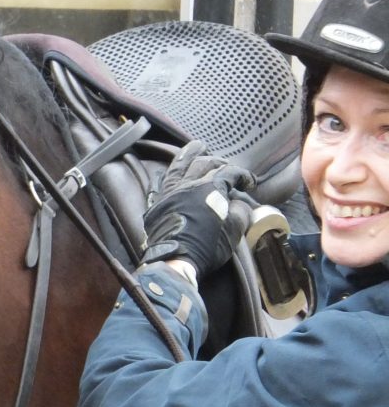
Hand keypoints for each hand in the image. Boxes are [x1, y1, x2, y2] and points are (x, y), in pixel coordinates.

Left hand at [141, 140, 257, 277]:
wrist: (176, 261)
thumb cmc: (207, 247)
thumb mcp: (234, 230)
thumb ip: (240, 212)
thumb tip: (238, 204)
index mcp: (211, 188)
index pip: (230, 172)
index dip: (243, 176)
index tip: (249, 184)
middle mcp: (189, 184)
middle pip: (206, 163)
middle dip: (219, 163)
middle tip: (226, 168)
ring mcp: (171, 191)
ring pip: (180, 164)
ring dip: (191, 153)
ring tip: (198, 146)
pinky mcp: (158, 202)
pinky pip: (163, 180)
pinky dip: (170, 171)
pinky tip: (173, 168)